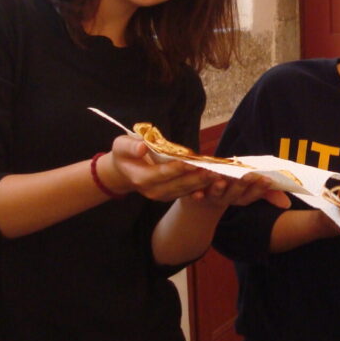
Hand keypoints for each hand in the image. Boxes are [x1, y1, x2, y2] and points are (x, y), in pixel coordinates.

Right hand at [105, 134, 221, 201]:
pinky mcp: (170, 195)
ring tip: (218, 174)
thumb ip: (130, 146)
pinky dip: (202, 187)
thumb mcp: (121, 145)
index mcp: (140, 178)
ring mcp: (162, 195)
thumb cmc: (124, 154)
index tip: (191, 162)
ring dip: (203, 183)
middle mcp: (152, 191)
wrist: (124, 171)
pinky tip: (215, 181)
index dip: (177, 168)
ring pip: (185, 190)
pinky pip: (187, 192)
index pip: (162, 173)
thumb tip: (142, 147)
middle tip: (213, 170)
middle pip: (178, 185)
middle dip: (196, 178)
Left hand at [194, 173, 292, 210]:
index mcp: (241, 197)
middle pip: (236, 193)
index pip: (254, 194)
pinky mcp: (196, 195)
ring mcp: (211, 198)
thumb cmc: (231, 188)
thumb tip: (287, 204)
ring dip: (219, 189)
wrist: (201, 199)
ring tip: (220, 180)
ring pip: (216, 194)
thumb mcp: (249, 189)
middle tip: (248, 175)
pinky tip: (196, 193)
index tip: (268, 179)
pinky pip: (196, 196)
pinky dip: (196, 195)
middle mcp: (227, 199)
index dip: (261, 188)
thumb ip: (267, 193)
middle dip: (242, 185)